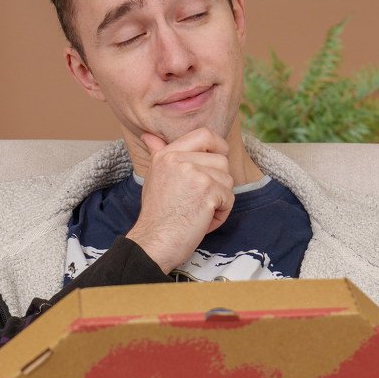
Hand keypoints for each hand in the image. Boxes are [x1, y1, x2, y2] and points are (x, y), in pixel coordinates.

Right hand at [126, 127, 233, 273]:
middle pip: (222, 160)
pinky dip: (221, 214)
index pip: (204, 134)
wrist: (153, 242)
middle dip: (219, 182)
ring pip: (228, 179)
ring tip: (199, 213)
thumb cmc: (156, 216)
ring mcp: (194, 174)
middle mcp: (179, 159)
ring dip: (220, 200)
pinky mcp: (207, 191)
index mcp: (167, 154)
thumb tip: (149, 136)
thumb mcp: (154, 178)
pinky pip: (229, 198)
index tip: (219, 158)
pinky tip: (202, 222)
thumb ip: (157, 154)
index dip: (218, 145)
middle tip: (201, 200)